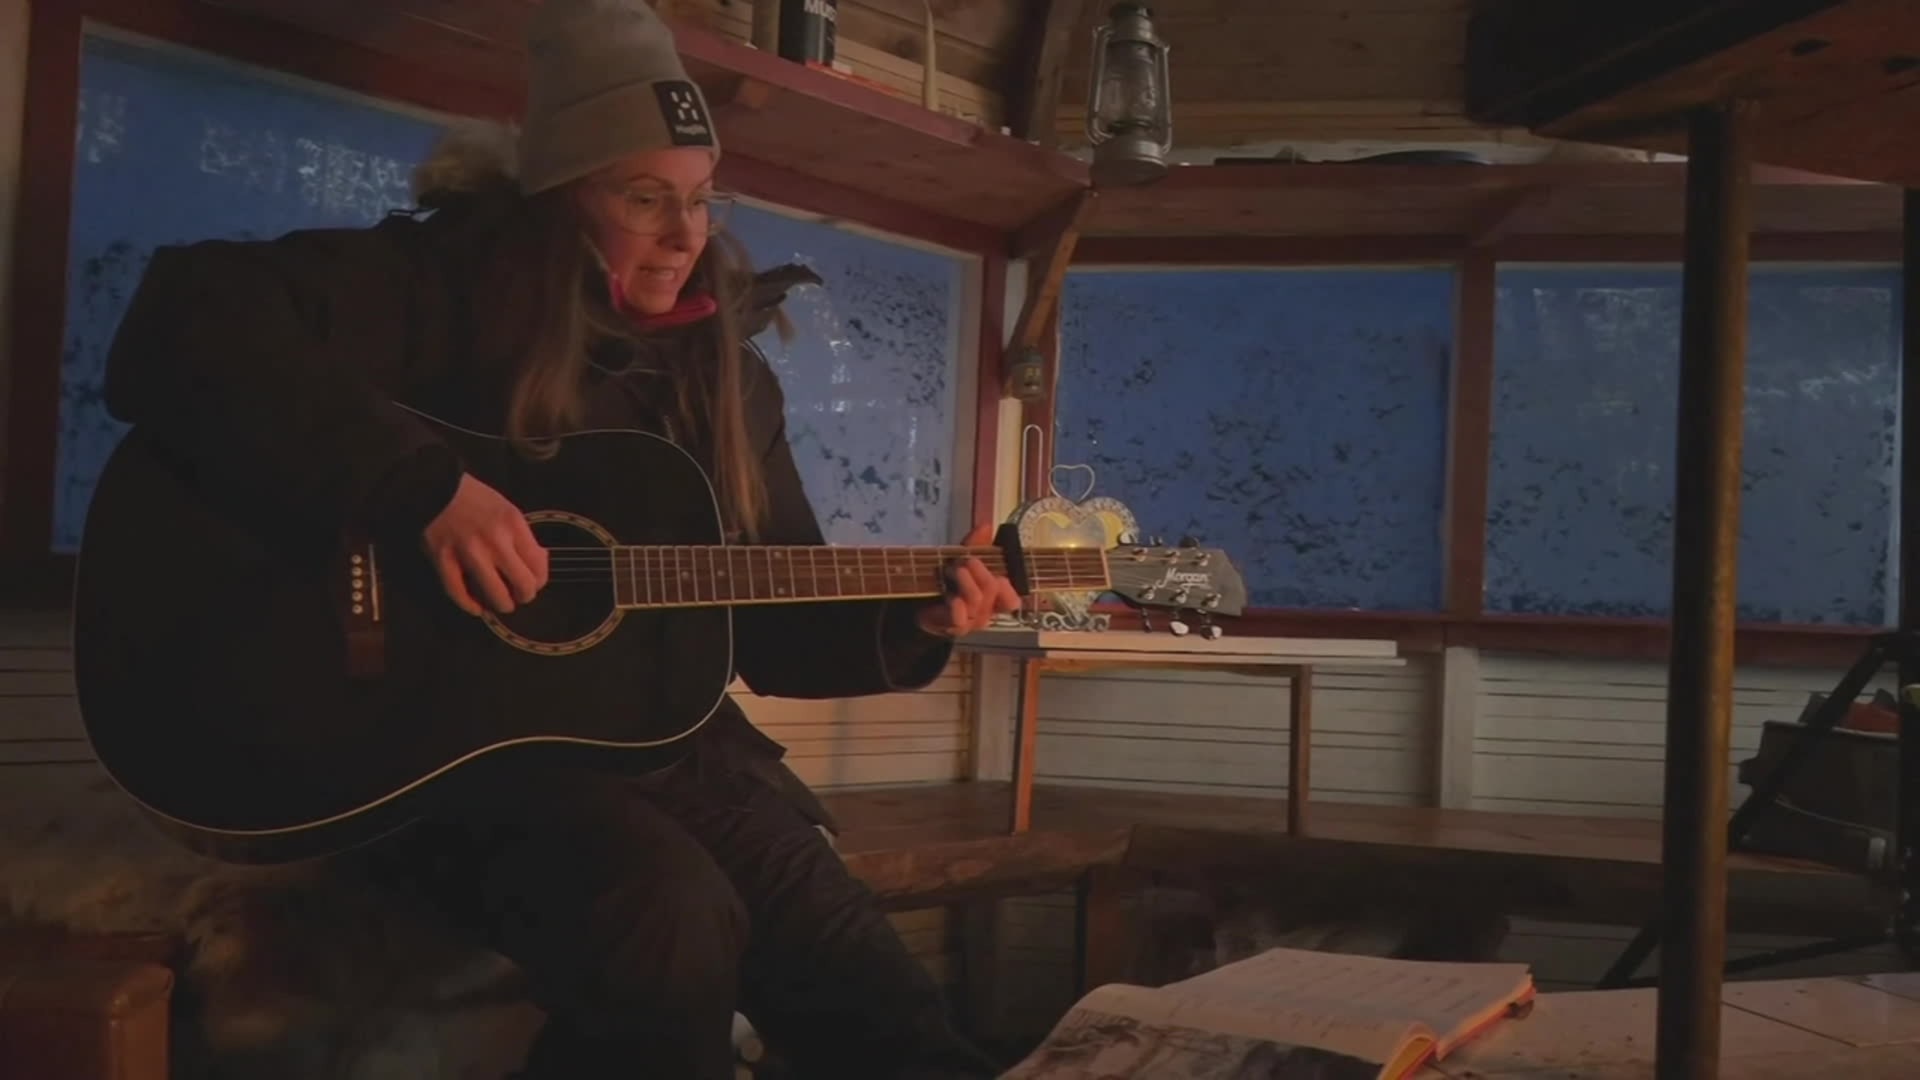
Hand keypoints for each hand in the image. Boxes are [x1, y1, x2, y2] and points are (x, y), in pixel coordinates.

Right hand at [420, 474, 548, 616]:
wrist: (435, 488)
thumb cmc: (476, 499)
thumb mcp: (508, 510)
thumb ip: (523, 537)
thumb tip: (539, 563)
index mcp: (513, 525)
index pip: (538, 565)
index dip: (539, 581)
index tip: (533, 582)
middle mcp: (495, 540)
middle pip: (522, 584)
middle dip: (524, 596)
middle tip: (519, 596)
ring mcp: (468, 552)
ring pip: (495, 594)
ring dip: (502, 604)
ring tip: (501, 604)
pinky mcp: (443, 560)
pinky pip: (459, 593)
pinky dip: (470, 605)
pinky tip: (477, 608)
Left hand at [915, 523, 1021, 638]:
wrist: (920, 605)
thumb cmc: (947, 582)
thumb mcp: (963, 559)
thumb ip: (976, 544)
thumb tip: (986, 525)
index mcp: (993, 598)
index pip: (1012, 600)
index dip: (1008, 588)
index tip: (998, 575)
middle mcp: (985, 612)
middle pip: (992, 590)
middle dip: (979, 571)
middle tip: (965, 562)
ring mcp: (970, 622)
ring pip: (976, 600)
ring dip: (964, 581)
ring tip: (951, 570)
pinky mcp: (952, 627)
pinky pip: (960, 618)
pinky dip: (958, 606)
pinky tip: (952, 598)